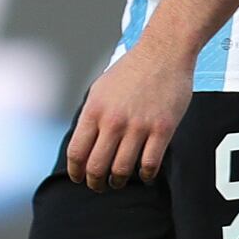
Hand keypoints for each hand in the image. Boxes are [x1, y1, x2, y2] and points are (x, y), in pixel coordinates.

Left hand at [65, 43, 193, 191]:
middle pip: (97, 166)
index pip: (77, 151)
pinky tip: (144, 174)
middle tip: (98, 186)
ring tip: (119, 181)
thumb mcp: (100, 89)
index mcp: (94, 110)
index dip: (75, 171)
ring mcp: (138, 126)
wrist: (163, 52)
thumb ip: (92, 116)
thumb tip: (84, 143)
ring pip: (122, 170)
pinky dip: (145, 175)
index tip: (78, 178)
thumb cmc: (131, 70)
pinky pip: (150, 164)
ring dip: (119, 181)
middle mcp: (113, 120)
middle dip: (95, 182)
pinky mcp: (163, 129)